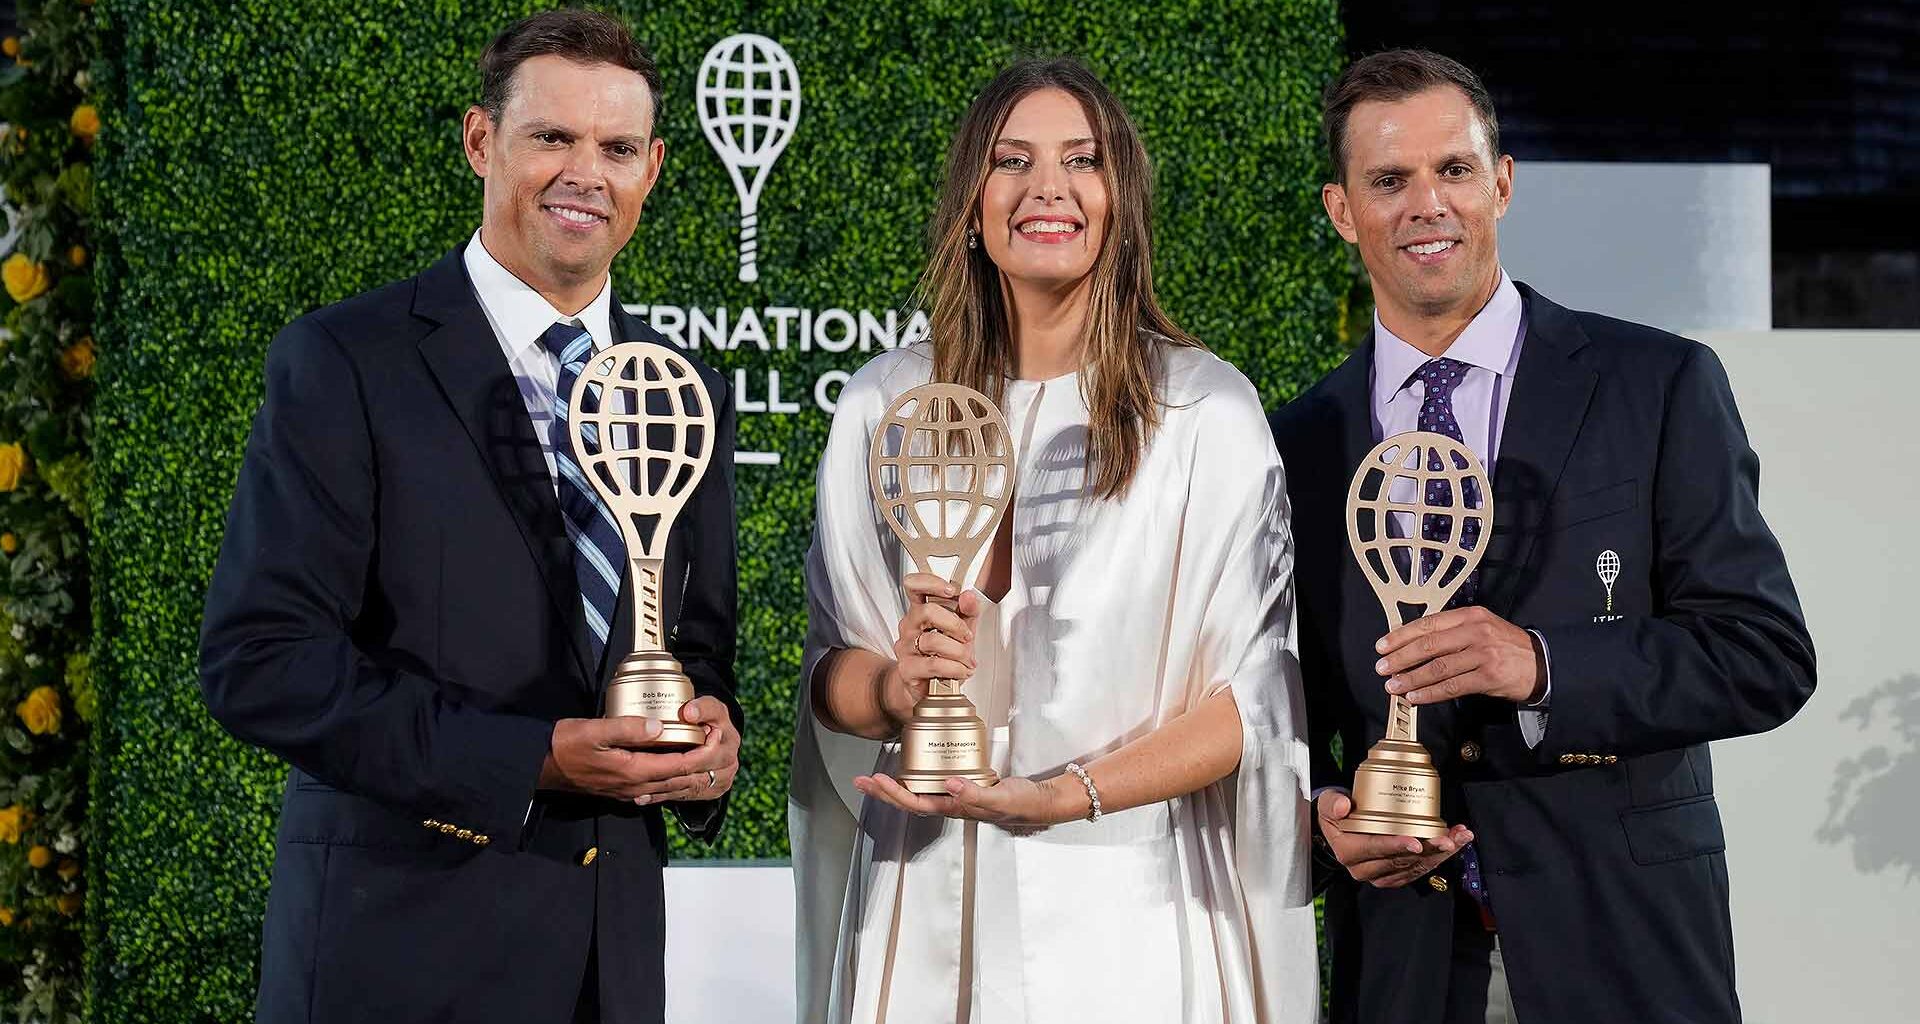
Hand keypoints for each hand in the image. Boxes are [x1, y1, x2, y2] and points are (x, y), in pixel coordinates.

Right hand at [539, 697, 739, 803]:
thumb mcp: (594, 730)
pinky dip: (674, 781)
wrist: (542, 766)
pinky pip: (658, 789)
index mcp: (633, 770)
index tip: (716, 734)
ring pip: (671, 786)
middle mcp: (636, 786)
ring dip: (692, 774)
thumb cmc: (566, 744)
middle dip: (704, 763)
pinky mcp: (623, 790)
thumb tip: (659, 725)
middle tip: (719, 742)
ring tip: (708, 756)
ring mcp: (629, 791)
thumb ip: (627, 728)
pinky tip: (679, 775)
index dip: (702, 751)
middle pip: (680, 778)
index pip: (679, 765)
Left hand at [852, 773, 1078, 826]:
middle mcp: (950, 803)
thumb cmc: (1021, 803)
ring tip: (873, 778)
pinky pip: (932, 780)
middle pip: (909, 799)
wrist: (1039, 801)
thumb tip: (949, 785)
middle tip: (861, 781)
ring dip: (894, 786)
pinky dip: (916, 774)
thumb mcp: (1000, 798)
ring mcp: (954, 794)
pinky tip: (909, 766)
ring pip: (917, 791)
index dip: (894, 793)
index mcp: (954, 808)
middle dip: (883, 792)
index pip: (916, 802)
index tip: (877, 781)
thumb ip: (976, 794)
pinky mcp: (962, 783)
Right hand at [884, 573, 982, 724]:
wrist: (926, 686)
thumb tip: (969, 596)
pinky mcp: (907, 668)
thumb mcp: (961, 631)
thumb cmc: (942, 656)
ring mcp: (905, 647)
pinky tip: (961, 671)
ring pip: (933, 640)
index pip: (914, 586)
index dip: (931, 583)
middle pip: (927, 611)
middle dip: (955, 624)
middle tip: (967, 637)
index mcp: (920, 611)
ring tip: (967, 661)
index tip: (952, 590)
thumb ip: (968, 612)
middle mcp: (909, 626)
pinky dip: (954, 668)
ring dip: (958, 651)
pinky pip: (934, 664)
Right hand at [1317, 789, 1471, 887]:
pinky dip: (1440, 857)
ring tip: (1459, 837)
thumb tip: (1342, 806)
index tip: (1416, 840)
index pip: (1375, 849)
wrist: (1339, 832)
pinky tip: (1455, 844)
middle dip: (1429, 849)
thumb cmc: (1336, 817)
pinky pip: (1420, 869)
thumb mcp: (1326, 804)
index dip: (1397, 845)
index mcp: (1349, 852)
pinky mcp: (1395, 876)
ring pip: (1416, 866)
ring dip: (1441, 853)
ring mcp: (1382, 874)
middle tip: (1448, 838)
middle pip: (1402, 860)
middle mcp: (1365, 869)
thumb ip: (1332, 802)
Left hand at [1376, 606, 1545, 705]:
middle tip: (1382, 667)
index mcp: (1470, 615)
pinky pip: (1453, 687)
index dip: (1402, 635)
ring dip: (1411, 678)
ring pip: (1438, 668)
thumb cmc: (1505, 645)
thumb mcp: (1481, 627)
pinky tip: (1416, 697)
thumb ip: (1451, 630)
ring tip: (1394, 685)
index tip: (1383, 645)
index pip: (1428, 623)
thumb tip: (1412, 641)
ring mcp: (1483, 654)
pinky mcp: (1489, 677)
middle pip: (1429, 645)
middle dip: (1401, 657)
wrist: (1541, 663)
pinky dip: (1430, 693)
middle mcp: (1476, 632)